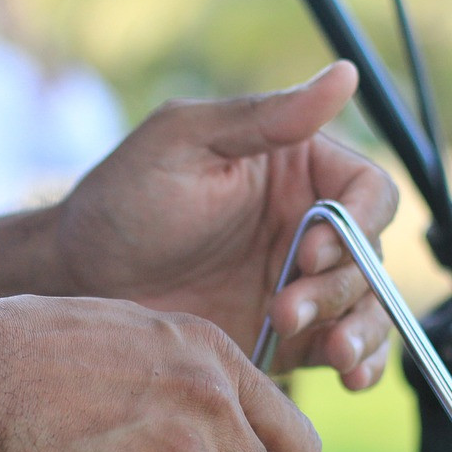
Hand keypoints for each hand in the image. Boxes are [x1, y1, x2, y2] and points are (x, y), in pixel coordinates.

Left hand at [56, 62, 397, 389]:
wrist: (80, 280)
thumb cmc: (123, 199)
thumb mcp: (184, 141)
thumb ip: (263, 117)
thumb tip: (343, 76)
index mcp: (297, 171)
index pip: (368, 192)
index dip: (356, 224)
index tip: (311, 249)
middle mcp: (307, 227)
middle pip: (370, 257)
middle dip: (342, 288)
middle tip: (286, 310)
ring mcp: (300, 284)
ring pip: (367, 307)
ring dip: (362, 332)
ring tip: (335, 355)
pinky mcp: (288, 335)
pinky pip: (341, 349)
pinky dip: (358, 364)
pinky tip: (349, 375)